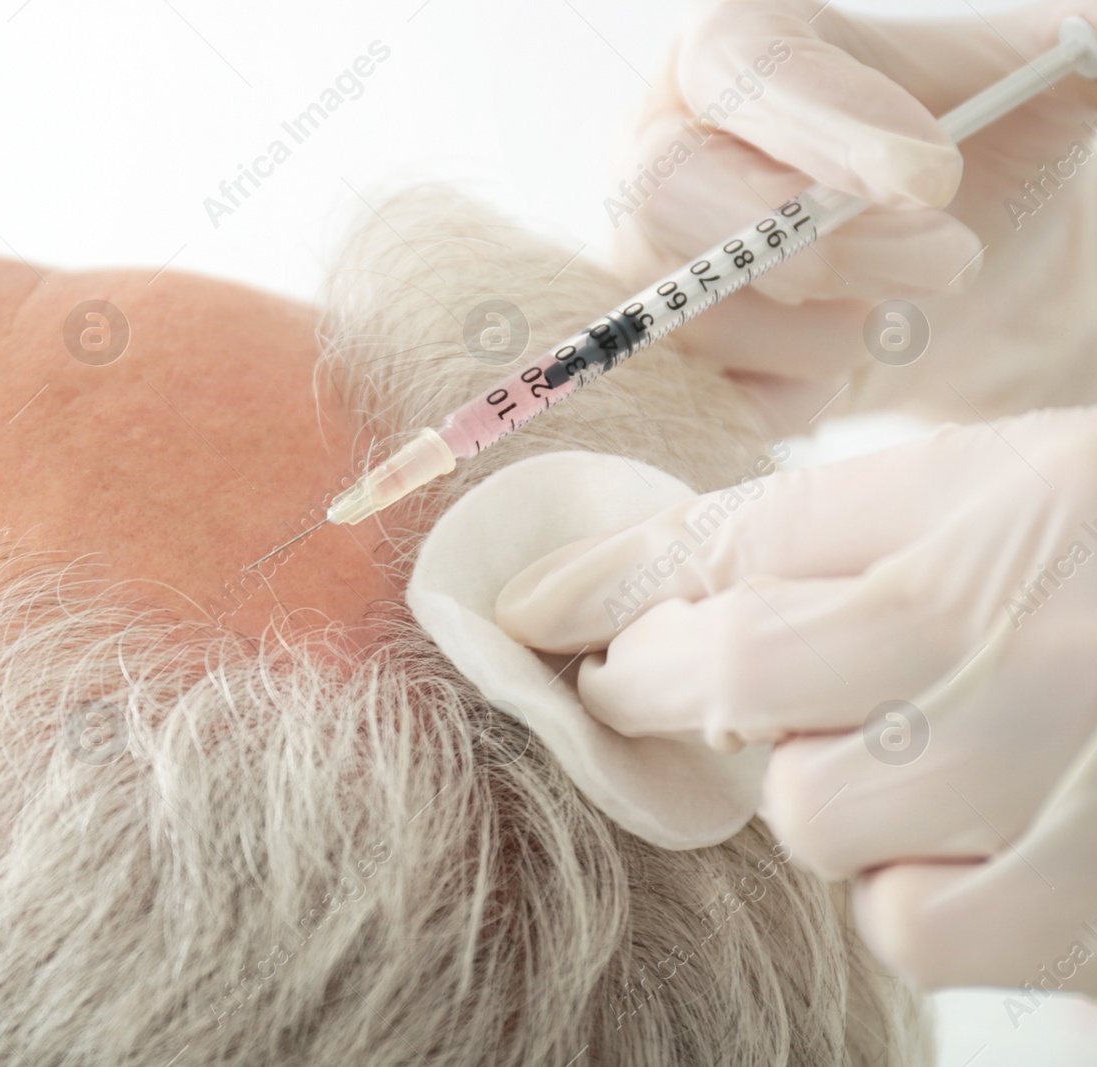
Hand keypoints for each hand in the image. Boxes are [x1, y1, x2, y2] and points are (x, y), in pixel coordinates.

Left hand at [494, 408, 1096, 994]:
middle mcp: (1017, 671)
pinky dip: (919, 887)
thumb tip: (556, 590)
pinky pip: (909, 928)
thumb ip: (771, 527)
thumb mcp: (972, 485)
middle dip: (729, 699)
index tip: (572, 639)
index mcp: (984, 538)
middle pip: (749, 707)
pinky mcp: (1077, 921)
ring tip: (942, 745)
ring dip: (842, 793)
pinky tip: (994, 830)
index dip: (626, 620)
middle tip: (788, 682)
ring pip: (821, 828)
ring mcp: (1055, 807)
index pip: (723, 577)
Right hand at [612, 0, 1096, 425]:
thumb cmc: (981, 162)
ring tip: (905, 315)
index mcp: (733, 51)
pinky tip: (848, 364)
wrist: (957, 279)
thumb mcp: (1042, 87)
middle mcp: (661, 148)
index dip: (824, 121)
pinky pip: (702, 393)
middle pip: (679, 193)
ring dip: (829, 332)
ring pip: (696, 308)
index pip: (739, 68)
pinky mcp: (659, 356)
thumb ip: (1077, 49)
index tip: (930, 176)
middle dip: (827, 243)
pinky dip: (794, 395)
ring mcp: (645, 260)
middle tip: (952, 260)